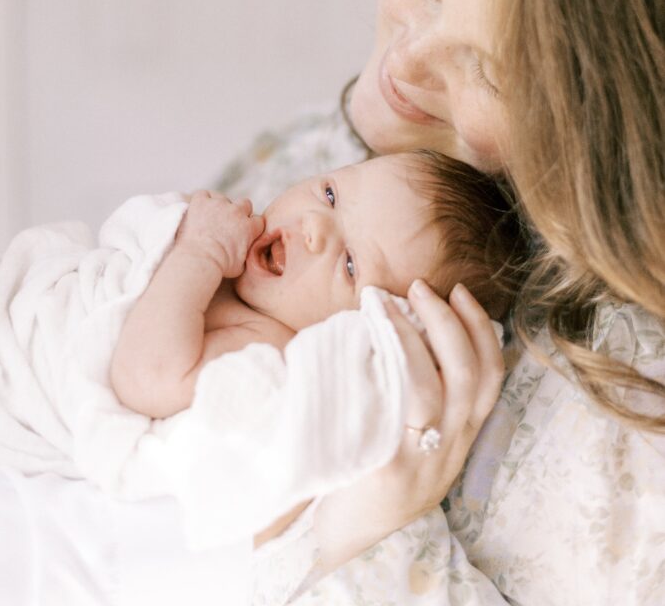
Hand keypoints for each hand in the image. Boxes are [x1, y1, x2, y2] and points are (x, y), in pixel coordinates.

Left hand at [176, 191, 264, 278]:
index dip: (251, 225)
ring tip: (210, 218)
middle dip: (239, 211)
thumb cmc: (220, 267)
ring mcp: (219, 204)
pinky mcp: (202, 201)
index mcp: (249, 227)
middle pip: (245, 203)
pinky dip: (202, 200)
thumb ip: (246, 253)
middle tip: (228, 223)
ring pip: (223, 198)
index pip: (258, 220)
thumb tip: (246, 254)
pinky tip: (199, 209)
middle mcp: (237, 212)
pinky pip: (204, 194)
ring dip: (219, 206)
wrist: (200, 260)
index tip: (244, 231)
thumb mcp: (241, 265)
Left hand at [313, 280, 503, 571]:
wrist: (343, 545)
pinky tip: (370, 339)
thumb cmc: (370, 478)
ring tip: (390, 304)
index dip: (481, 329)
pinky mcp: (387, 467)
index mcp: (460, 438)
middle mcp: (449, 448)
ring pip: (434, 385)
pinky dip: (390, 364)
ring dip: (414, 334)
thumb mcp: (414, 443)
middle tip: (420, 288)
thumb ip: (419, 397)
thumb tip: (407, 330)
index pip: (490, 376)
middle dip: (448, 321)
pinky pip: (397, 406)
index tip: (460, 293)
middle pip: (467, 374)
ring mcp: (421, 460)